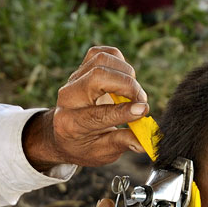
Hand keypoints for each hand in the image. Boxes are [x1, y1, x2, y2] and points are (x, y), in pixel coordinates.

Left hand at [22, 46, 150, 170]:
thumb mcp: (100, 152)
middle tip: (141, 101)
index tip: (143, 110)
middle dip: (126, 85)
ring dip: (125, 73)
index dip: (122, 111)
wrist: (62, 132)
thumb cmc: (84, 144)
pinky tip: (124, 78)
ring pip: (101, 60)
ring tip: (133, 92)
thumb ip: (121, 143)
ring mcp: (74, 80)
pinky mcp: (82, 67)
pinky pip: (102, 53)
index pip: (96, 114)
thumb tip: (145, 143)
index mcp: (70, 124)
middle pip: (97, 76)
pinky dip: (119, 62)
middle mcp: (68, 98)